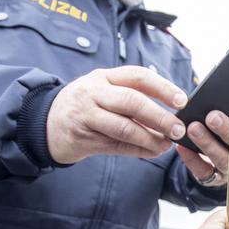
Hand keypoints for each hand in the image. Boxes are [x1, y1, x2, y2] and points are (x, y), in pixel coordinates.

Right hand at [47, 66, 187, 163]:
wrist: (45, 124)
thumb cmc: (85, 107)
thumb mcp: (104, 92)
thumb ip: (132, 97)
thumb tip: (171, 112)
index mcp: (104, 77)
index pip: (138, 76)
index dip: (163, 88)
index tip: (182, 101)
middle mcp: (93, 93)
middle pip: (132, 101)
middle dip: (159, 116)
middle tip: (178, 129)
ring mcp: (86, 116)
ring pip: (124, 127)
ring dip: (150, 138)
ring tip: (166, 144)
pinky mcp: (83, 138)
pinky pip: (117, 146)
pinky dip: (138, 150)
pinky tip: (152, 151)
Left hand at [176, 103, 228, 186]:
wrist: (222, 162)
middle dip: (226, 131)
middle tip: (213, 117)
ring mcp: (228, 171)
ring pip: (219, 159)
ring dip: (207, 143)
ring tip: (194, 128)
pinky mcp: (213, 179)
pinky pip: (203, 172)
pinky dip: (192, 159)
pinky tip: (182, 146)